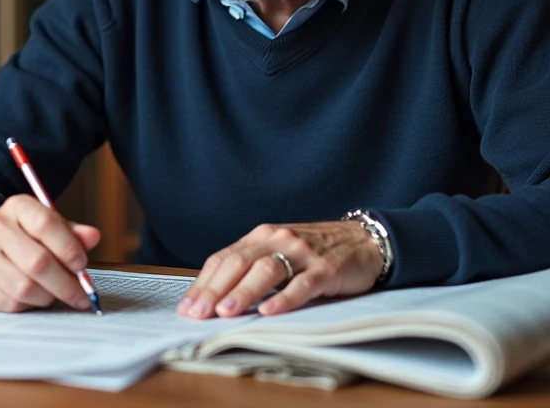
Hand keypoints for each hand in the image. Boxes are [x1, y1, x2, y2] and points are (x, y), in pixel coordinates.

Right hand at [0, 194, 100, 312]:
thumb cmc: (23, 238)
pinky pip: (9, 304)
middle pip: (38, 262)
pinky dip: (28, 307)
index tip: (82, 266)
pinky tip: (32, 298)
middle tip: (81, 294)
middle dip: (66, 284)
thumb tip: (93, 237)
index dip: (69, 248)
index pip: (45, 223)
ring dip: (48, 297)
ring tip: (54, 294)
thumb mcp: (48, 227)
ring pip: (24, 288)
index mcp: (17, 206)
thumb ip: (72, 233)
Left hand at [177, 221, 383, 319]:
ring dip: (244, 292)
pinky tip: (270, 311)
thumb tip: (215, 296)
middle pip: (239, 263)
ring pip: (267, 271)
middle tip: (198, 313)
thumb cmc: (314, 250)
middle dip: (215, 289)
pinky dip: (285, 299)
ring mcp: (302, 254)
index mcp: (261, 237)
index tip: (187, 306)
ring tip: (226, 312)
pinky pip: (302, 284)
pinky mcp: (326, 270)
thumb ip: (251, 266)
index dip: (204, 283)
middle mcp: (278, 241)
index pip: (224, 259)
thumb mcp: (278, 251)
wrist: (362, 240)